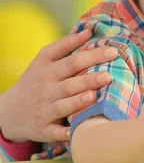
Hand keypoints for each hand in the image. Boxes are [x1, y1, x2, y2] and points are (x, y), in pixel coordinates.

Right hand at [0, 28, 115, 142]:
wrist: (8, 112)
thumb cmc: (35, 81)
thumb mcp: (43, 60)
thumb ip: (66, 44)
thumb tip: (89, 29)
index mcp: (48, 72)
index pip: (72, 61)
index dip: (92, 56)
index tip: (112, 51)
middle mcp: (46, 91)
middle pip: (69, 84)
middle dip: (88, 80)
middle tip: (108, 75)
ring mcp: (44, 111)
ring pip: (63, 106)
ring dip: (78, 102)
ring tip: (94, 96)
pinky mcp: (43, 130)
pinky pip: (55, 132)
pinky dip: (65, 133)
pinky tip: (77, 131)